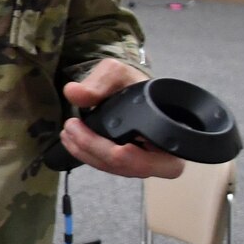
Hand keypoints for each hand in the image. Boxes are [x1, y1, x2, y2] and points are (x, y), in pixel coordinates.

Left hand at [59, 60, 183, 179]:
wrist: (125, 87)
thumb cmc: (129, 82)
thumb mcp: (116, 73)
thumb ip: (99, 82)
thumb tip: (74, 93)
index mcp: (175, 132)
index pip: (166, 160)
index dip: (140, 158)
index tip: (117, 149)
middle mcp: (165, 153)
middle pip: (138, 169)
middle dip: (104, 154)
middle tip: (74, 131)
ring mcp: (146, 160)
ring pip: (120, 170)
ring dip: (89, 154)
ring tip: (67, 132)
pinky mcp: (128, 162)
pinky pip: (109, 167)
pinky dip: (87, 155)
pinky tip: (70, 140)